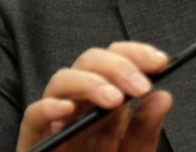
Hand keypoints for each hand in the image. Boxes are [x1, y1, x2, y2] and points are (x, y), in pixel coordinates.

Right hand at [15, 42, 173, 151]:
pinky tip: (67, 110)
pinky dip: (48, 107)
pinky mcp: (35, 142)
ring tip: (113, 99)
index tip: (160, 62)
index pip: (117, 62)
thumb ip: (145, 132)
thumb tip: (163, 96)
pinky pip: (32, 116)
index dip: (136, 54)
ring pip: (61, 79)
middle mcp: (82, 108)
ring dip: (89, 82)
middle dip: (117, 65)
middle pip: (89, 62)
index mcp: (109, 107)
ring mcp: (57, 123)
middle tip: (140, 86)